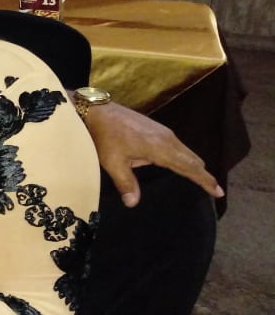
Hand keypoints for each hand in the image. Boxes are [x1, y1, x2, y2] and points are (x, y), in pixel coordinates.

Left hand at [83, 101, 223, 206]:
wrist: (95, 111)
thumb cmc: (103, 137)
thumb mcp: (112, 163)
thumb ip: (126, 183)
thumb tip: (133, 203)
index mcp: (160, 148)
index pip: (189, 167)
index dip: (205, 180)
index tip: (218, 191)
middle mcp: (167, 138)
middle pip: (192, 159)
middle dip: (203, 174)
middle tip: (213, 189)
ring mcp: (162, 131)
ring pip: (185, 151)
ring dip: (194, 164)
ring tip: (200, 178)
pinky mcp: (156, 128)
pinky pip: (177, 145)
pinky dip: (184, 156)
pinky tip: (180, 163)